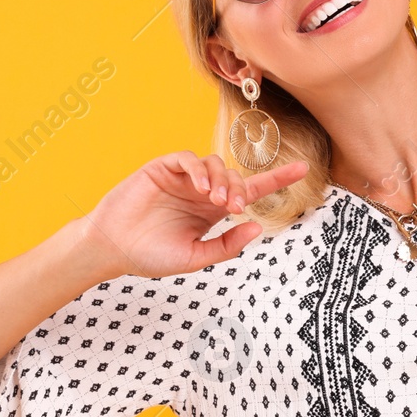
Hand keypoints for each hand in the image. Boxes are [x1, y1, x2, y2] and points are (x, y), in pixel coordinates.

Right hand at [75, 151, 309, 279]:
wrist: (112, 249)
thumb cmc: (151, 255)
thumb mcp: (195, 258)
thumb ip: (226, 246)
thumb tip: (257, 229)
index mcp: (213, 211)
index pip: (251, 191)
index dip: (277, 179)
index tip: (304, 170)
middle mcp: (202, 191)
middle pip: (236, 177)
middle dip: (241, 189)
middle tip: (234, 208)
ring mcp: (183, 178)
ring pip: (215, 163)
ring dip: (221, 180)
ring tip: (216, 201)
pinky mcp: (162, 169)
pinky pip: (188, 159)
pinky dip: (198, 169)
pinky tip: (200, 186)